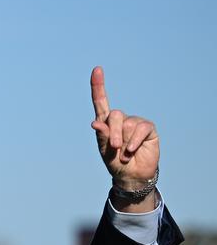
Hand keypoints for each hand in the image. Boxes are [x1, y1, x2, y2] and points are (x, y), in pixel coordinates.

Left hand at [90, 66, 159, 189]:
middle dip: (113, 132)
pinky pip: (141, 128)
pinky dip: (135, 141)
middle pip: (114, 115)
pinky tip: (132, 150)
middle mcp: (121, 119)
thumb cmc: (115, 162)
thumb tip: (95, 123)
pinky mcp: (148, 128)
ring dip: (124, 140)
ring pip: (128, 123)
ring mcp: (135, 123)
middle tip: (114, 147)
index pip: (101, 101)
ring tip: (125, 153)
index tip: (97, 69)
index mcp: (106, 122)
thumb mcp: (105, 151)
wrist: (132, 175)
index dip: (98, 86)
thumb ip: (102, 137)